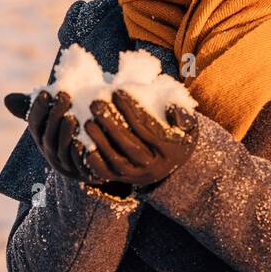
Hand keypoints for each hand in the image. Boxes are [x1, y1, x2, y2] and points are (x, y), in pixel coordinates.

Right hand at [2, 89, 90, 182]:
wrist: (98, 156)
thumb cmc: (71, 130)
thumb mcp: (56, 116)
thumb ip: (38, 106)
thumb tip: (6, 100)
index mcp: (43, 138)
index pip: (35, 124)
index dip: (39, 109)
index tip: (45, 92)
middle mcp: (52, 153)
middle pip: (48, 136)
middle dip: (55, 115)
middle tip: (64, 96)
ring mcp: (67, 165)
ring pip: (61, 151)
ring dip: (65, 134)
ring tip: (72, 117)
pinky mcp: (84, 172)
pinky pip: (79, 165)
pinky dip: (80, 154)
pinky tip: (84, 141)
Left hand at [83, 89, 199, 187]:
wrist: (174, 162)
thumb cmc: (177, 134)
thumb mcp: (188, 124)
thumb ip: (183, 115)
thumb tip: (172, 108)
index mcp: (170, 150)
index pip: (147, 127)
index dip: (131, 109)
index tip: (116, 91)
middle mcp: (155, 166)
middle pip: (130, 145)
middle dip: (111, 123)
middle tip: (95, 103)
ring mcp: (138, 176)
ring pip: (117, 161)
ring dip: (100, 142)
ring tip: (86, 121)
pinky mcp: (124, 180)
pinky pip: (107, 175)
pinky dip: (93, 162)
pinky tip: (81, 145)